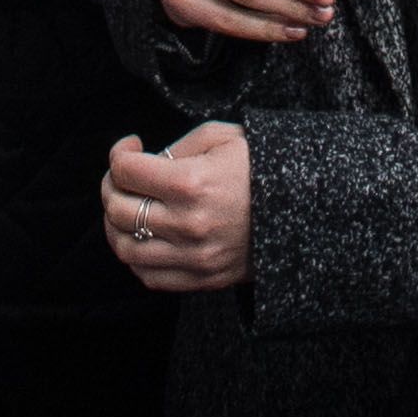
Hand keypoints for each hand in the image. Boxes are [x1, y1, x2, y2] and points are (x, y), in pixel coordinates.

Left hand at [101, 124, 252, 290]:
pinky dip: (136, 257)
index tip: (131, 147)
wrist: (305, 209)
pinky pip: (149, 276)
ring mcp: (194, 257)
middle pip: (119, 210)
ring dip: (116, 225)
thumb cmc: (262, 168)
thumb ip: (176, 148)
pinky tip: (145, 237)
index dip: (119, 153)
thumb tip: (144, 163)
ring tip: (128, 208)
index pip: (126, 171)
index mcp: (192, 183)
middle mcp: (188, 224)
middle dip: (112, 187)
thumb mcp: (222, 138)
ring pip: (126, 249)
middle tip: (124, 177)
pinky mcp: (202, 278)